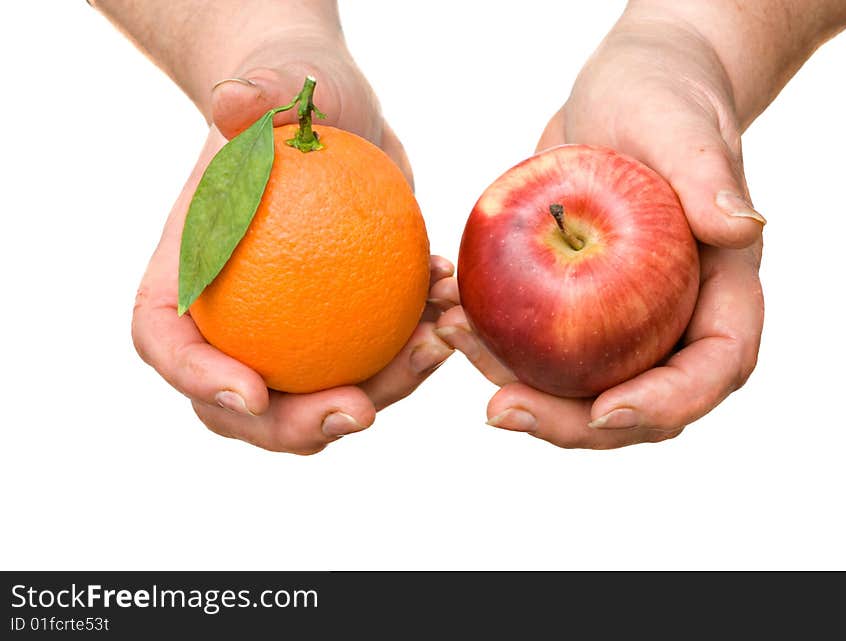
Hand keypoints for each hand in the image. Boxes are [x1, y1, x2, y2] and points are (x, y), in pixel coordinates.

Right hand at [132, 41, 456, 453]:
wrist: (331, 116)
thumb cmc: (288, 98)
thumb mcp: (276, 84)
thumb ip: (257, 94)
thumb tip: (235, 104)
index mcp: (187, 280)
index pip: (168, 344)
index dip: (199, 382)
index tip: (252, 391)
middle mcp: (232, 320)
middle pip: (246, 405)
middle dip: (299, 427)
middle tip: (360, 412)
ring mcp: (291, 332)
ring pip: (327, 394)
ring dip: (388, 388)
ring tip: (438, 339)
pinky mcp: (345, 326)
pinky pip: (380, 358)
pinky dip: (418, 345)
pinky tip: (453, 308)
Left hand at [436, 15, 764, 448]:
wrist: (618, 97)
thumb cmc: (662, 96)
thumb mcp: (680, 124)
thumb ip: (707, 173)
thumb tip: (741, 227)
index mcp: (723, 291)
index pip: (714, 368)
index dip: (666, 403)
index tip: (603, 411)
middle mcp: (678, 321)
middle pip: (639, 403)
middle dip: (569, 421)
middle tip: (498, 410)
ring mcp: (626, 323)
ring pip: (579, 387)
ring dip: (515, 384)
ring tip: (450, 340)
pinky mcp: (577, 311)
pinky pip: (539, 348)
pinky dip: (494, 344)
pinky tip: (447, 316)